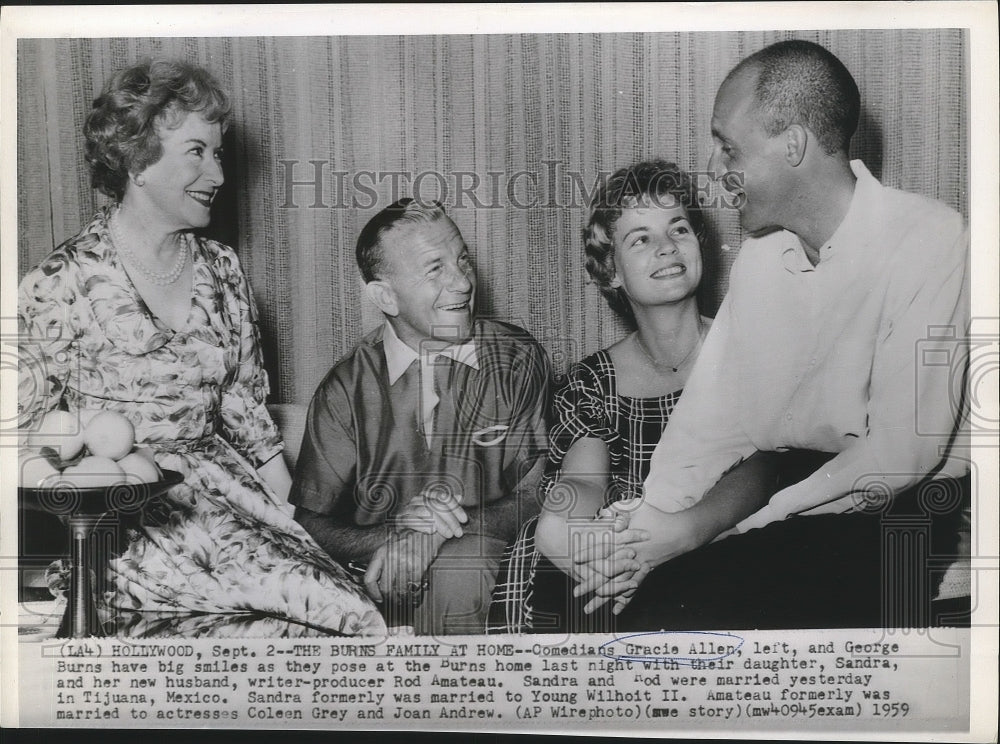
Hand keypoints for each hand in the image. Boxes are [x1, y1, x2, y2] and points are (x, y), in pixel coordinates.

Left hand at [364, 529, 444, 604]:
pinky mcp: (418, 566)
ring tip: (406, 597)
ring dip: (403, 597)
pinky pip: (413, 588)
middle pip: (385, 588)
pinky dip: (414, 595)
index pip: (370, 579)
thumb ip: (383, 564)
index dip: (373, 593)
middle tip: (395, 599)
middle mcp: (391, 557)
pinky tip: (415, 594)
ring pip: (400, 590)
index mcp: (381, 553)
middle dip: (390, 597)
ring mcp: (405, 561)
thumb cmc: (411, 539)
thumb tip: (378, 584)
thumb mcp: (391, 547)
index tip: (378, 598)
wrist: (429, 530)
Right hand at [391, 486, 467, 538]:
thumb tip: (460, 496)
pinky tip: (431, 532)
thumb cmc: (426, 534)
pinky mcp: (400, 519)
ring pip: (426, 510)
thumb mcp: (442, 522)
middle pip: (436, 504)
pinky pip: (412, 519)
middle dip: (450, 519)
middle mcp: (416, 500)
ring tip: (448, 534)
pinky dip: (424, 525)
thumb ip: (449, 510)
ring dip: (440, 524)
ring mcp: (407, 509)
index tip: (464, 520)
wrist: (408, 549)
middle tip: (458, 532)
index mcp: (427, 496)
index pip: (443, 496)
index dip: (455, 508)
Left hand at [578, 500, 700, 614]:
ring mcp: (638, 566)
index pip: (603, 547)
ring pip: (617, 585)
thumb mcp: (638, 506)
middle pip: (606, 572)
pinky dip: (625, 599)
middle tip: (576, 593)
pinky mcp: (645, 571)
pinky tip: (615, 611)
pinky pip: (633, 588)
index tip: (575, 560)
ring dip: (603, 598)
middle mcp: (629, 555)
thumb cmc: (658, 517)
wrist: (681, 531)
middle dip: (590, 582)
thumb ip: (618, 509)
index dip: (589, 553)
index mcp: (626, 538)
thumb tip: (602, 513)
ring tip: (588, 609)